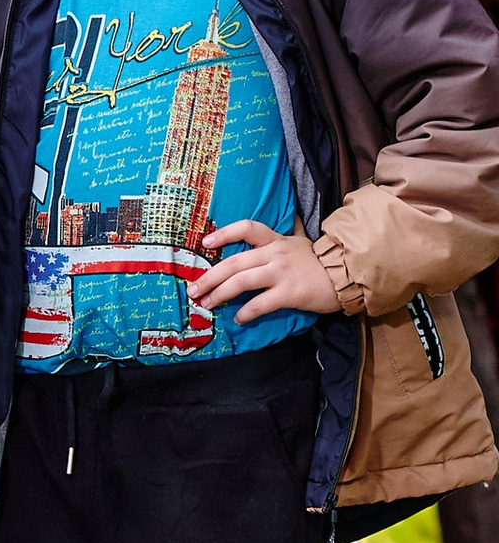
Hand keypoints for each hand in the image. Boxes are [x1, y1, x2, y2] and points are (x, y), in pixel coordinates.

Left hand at [191, 215, 341, 323]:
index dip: (224, 234)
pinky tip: (238, 318)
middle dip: (210, 277)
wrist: (348, 276)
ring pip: (241, 282)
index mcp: (276, 240)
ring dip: (220, 294)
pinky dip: (246, 312)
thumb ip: (286, 236)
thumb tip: (283, 224)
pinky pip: (260, 304)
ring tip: (207, 304)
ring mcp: (281, 273)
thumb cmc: (320, 262)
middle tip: (194, 289)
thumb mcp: (300, 243)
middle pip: (234, 262)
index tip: (205, 243)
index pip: (247, 228)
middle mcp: (275, 254)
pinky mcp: (289, 293)